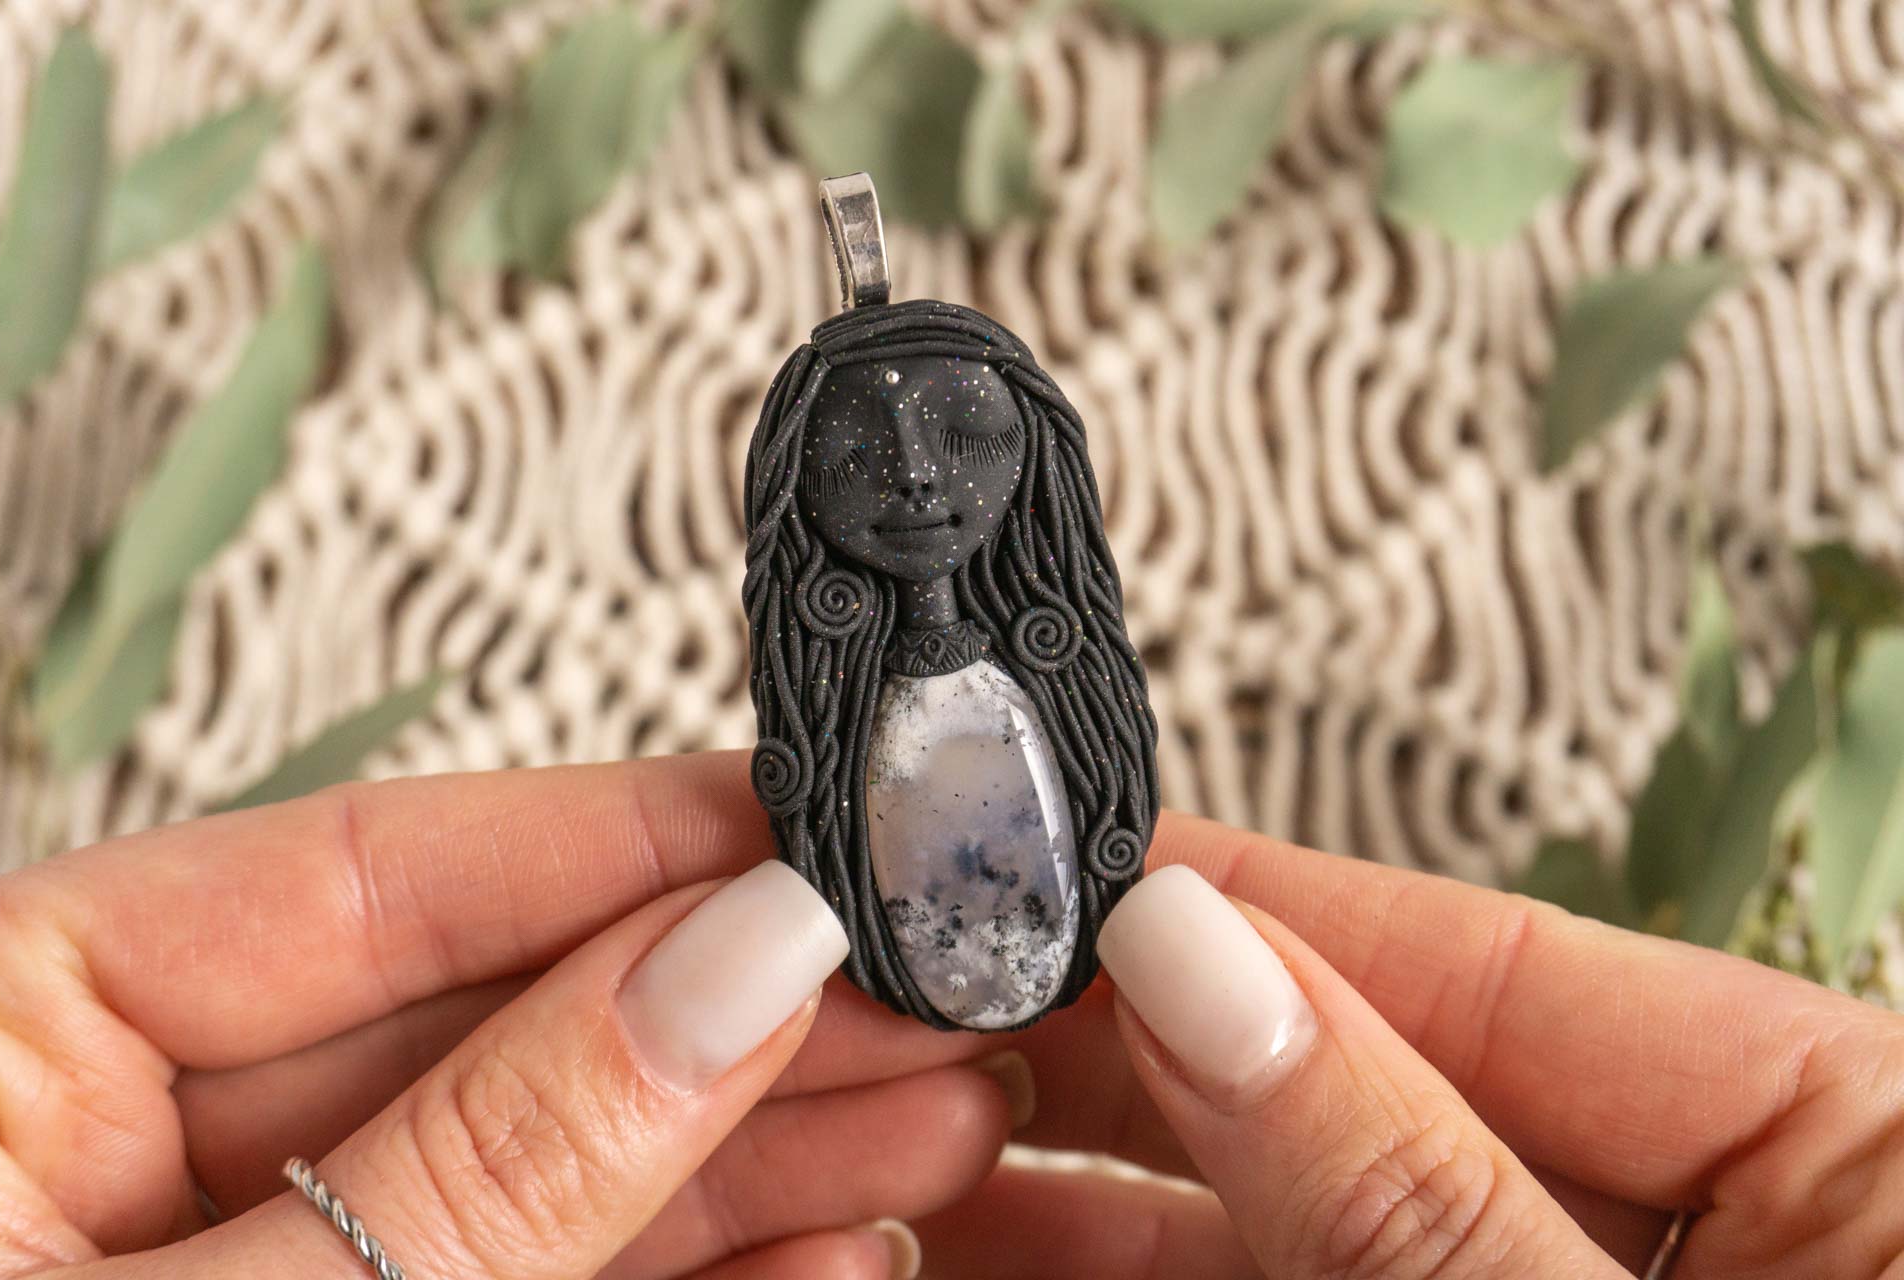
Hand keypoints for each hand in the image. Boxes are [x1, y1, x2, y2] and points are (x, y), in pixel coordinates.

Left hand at [0, 754, 1023, 1278]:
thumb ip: (484, 1162)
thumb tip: (721, 970)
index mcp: (16, 1033)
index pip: (369, 872)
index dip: (617, 841)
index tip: (808, 836)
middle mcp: (129, 1138)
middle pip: (492, 1016)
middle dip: (726, 1009)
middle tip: (922, 989)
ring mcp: (246, 1269)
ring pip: (544, 1168)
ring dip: (752, 1153)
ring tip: (932, 1112)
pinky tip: (834, 1253)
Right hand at [916, 814, 1903, 1277]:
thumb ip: (1407, 1184)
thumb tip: (1204, 962)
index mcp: (1859, 1149)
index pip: (1493, 964)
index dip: (1248, 909)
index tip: (1057, 872)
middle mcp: (1719, 1227)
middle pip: (1366, 1088)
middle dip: (1129, 1057)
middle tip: (934, 1004)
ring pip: (1296, 1223)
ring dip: (1091, 1197)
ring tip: (912, 1140)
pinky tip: (994, 1256)